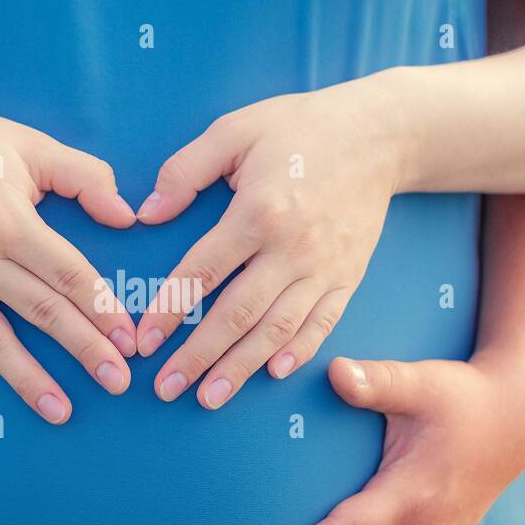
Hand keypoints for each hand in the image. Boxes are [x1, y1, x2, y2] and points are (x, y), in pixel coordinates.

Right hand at [0, 92, 139, 422]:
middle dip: (84, 350)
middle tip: (118, 382)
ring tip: (61, 412)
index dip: (102, 308)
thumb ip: (85, 176)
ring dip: (27, 379)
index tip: (129, 339)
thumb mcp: (30, 146)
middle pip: (40, 313)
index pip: (67, 275)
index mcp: (9, 221)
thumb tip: (128, 215)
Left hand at [134, 82, 401, 407]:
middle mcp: (292, 248)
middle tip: (167, 388)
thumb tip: (147, 214)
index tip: (145, 341)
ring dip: (241, 368)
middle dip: (199, 356)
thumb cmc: (299, 128)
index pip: (203, 272)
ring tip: (209, 397)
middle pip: (237, 314)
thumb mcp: (234, 130)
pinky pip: (322, 323)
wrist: (380, 135)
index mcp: (258, 211)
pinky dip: (298, 352)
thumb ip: (184, 170)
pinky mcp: (349, 276)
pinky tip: (272, 373)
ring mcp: (325, 267)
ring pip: (277, 329)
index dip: (170, 310)